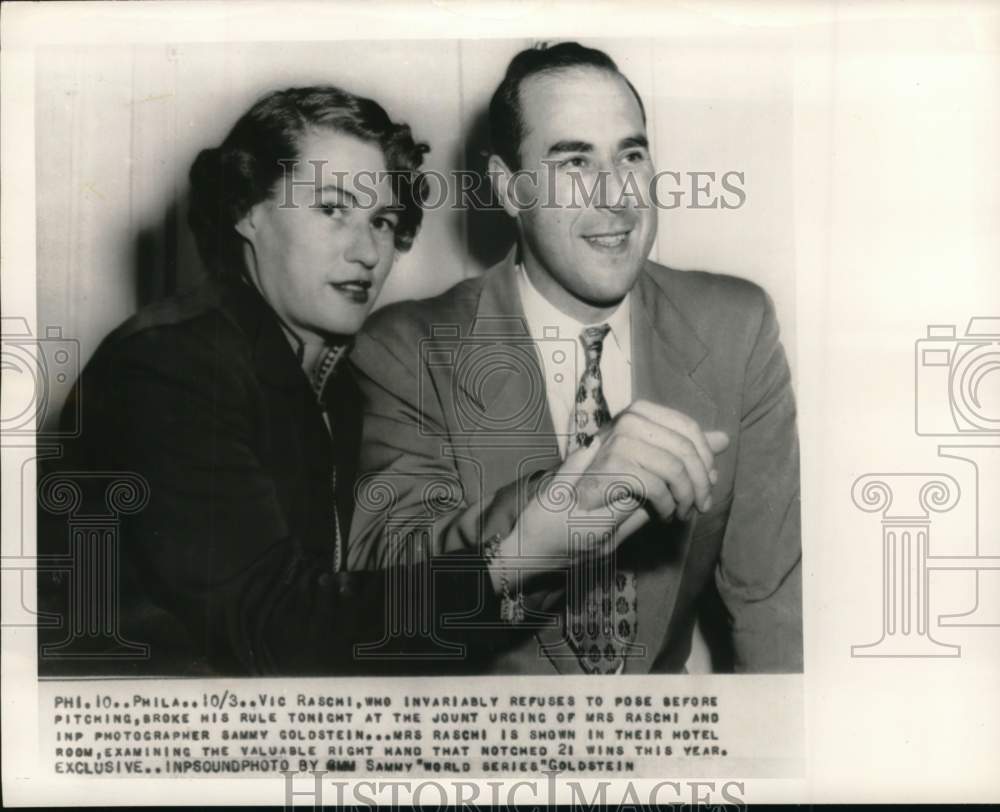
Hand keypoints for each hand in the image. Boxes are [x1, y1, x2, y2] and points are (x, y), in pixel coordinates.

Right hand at [583, 400, 728, 522]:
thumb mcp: (654, 473)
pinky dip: (667, 505)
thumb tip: (722, 438)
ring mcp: (615, 443)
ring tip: (681, 513)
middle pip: (684, 446)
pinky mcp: (610, 467)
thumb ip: (684, 455)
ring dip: (685, 497)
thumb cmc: (608, 496)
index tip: (708, 483)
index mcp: (637, 417)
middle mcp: (626, 422)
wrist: (563, 518)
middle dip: (701, 481)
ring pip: (674, 466)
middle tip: (701, 506)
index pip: (686, 426)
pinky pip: (656, 484)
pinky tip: (663, 515)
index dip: (704, 456)